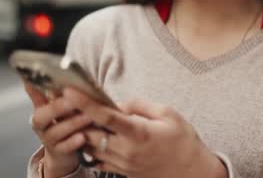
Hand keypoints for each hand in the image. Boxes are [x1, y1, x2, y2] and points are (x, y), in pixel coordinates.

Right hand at [24, 82, 92, 177]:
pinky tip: (83, 137)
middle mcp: (41, 123)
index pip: (34, 94)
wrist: (65, 151)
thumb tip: (68, 71)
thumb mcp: (65, 106)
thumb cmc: (67, 122)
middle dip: (58, 107)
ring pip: (56, 131)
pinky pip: (64, 148)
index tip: (28, 76)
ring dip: (73, 123)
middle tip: (74, 99)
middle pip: (42, 115)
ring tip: (88, 116)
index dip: (31, 87)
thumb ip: (63, 92)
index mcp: (41, 108)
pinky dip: (73, 142)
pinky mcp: (58, 152)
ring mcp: (48, 139)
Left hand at [62, 88, 227, 177]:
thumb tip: (120, 104)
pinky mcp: (122, 172)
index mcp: (138, 133)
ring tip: (81, 118)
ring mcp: (123, 164)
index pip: (105, 117)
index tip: (70, 92)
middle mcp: (126, 150)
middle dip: (79, 119)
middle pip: (90, 134)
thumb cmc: (183, 141)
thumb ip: (141, 106)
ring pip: (91, 148)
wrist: (192, 171)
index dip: (85, 103)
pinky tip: (95, 137)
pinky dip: (92, 148)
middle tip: (72, 104)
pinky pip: (98, 160)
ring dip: (84, 133)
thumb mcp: (168, 114)